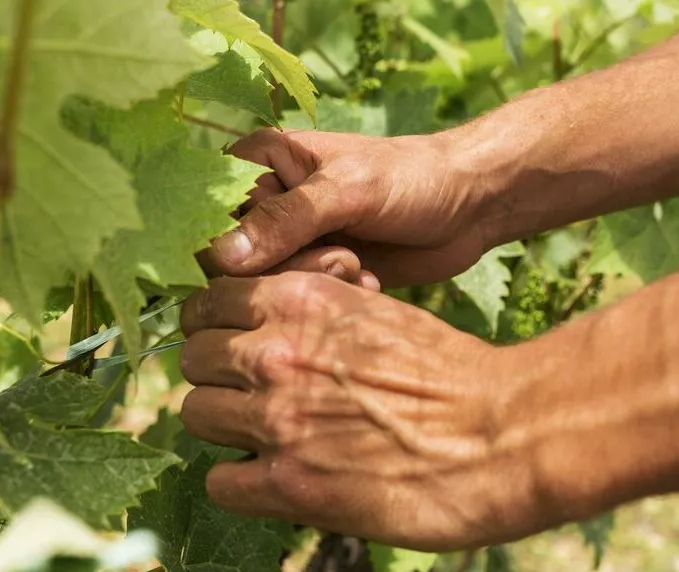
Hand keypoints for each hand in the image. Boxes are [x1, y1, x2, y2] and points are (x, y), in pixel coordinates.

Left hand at [177, 271, 550, 550]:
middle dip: (217, 376)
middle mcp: (276, 353)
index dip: (218, 324)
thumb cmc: (456, 373)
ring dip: (227, 428)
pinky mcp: (289, 484)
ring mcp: (276, 419)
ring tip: (269, 439)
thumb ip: (321, 311)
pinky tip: (277, 482)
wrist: (505, 432)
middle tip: (252, 396)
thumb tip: (283, 323)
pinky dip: (241, 485)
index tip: (234, 344)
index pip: (208, 299)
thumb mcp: (381, 313)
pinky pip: (220, 482)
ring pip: (195, 415)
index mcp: (301, 300)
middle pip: (192, 358)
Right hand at [203, 129, 487, 287]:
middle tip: (341, 256)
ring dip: (313, 284)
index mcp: (256, 163)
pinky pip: (296, 302)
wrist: (470, 206)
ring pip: (264, 288)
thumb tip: (221, 257)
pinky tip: (368, 282)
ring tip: (359, 265)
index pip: (207, 216)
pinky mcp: (312, 274)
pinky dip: (330, 297)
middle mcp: (261, 203)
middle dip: (286, 269)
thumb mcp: (349, 191)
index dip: (233, 247)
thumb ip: (285, 221)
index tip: (277, 255)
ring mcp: (287, 242)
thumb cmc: (412, 178)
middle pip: (231, 261)